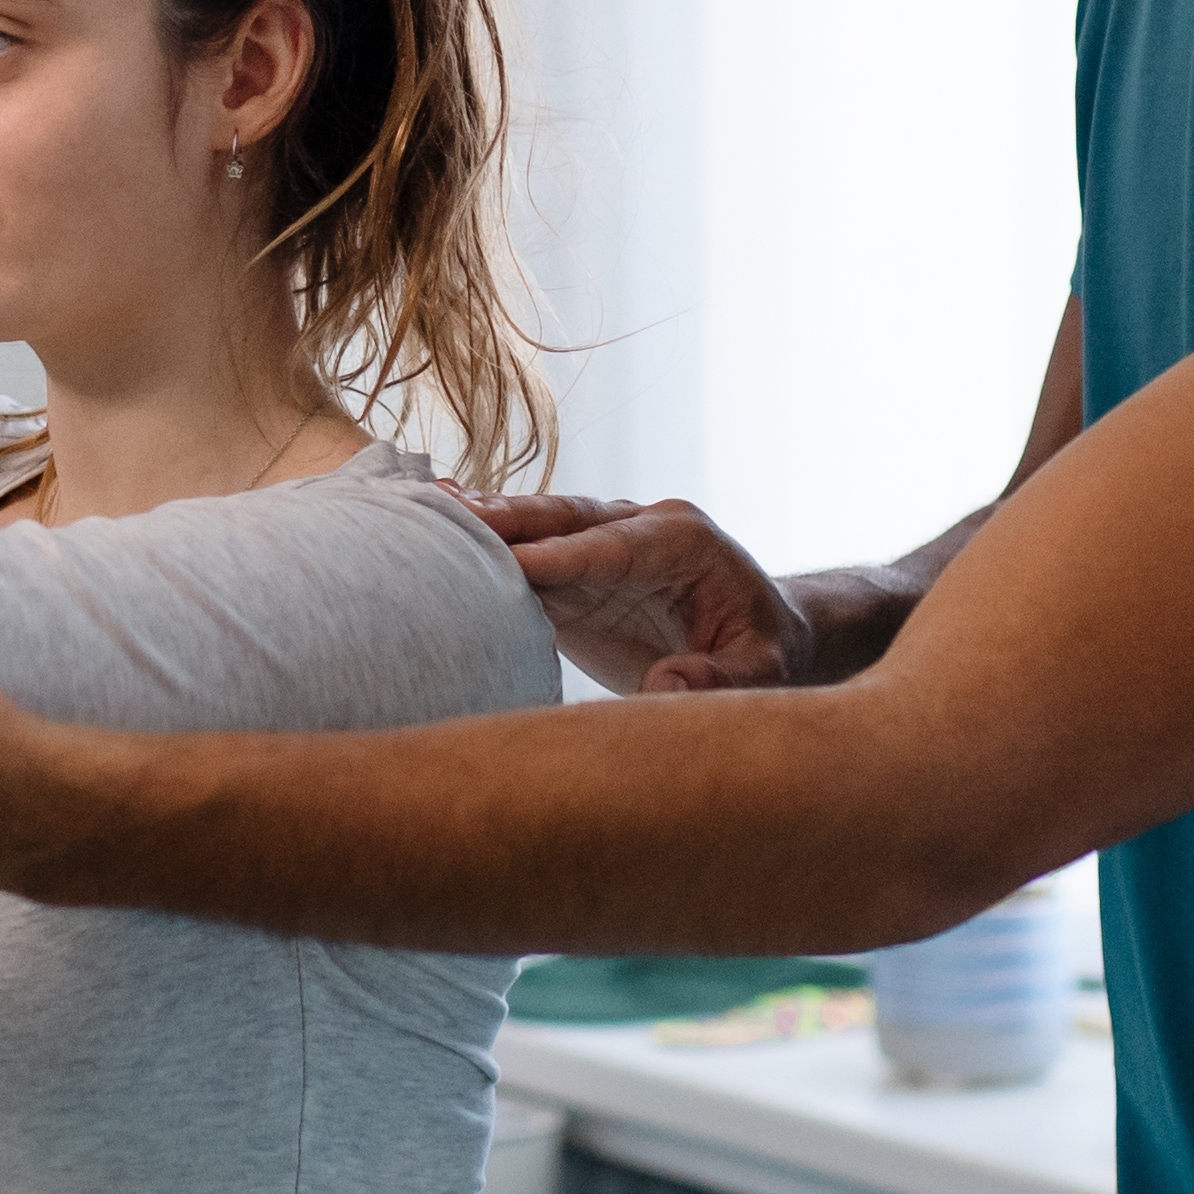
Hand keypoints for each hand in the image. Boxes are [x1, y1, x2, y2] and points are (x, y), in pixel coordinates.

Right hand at [455, 492, 814, 693]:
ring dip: (486, 521)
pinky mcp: (575, 569)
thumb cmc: (767, 650)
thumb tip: (665, 685)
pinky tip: (433, 523)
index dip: (567, 557)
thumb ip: (720, 678)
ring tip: (426, 508)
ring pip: (540, 527)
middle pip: (568, 520)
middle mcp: (639, 527)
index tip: (517, 562)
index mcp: (684, 540)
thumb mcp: (764, 671)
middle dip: (512, 519)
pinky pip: (527, 550)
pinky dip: (485, 540)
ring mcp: (603, 543)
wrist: (761, 633)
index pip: (617, 547)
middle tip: (453, 515)